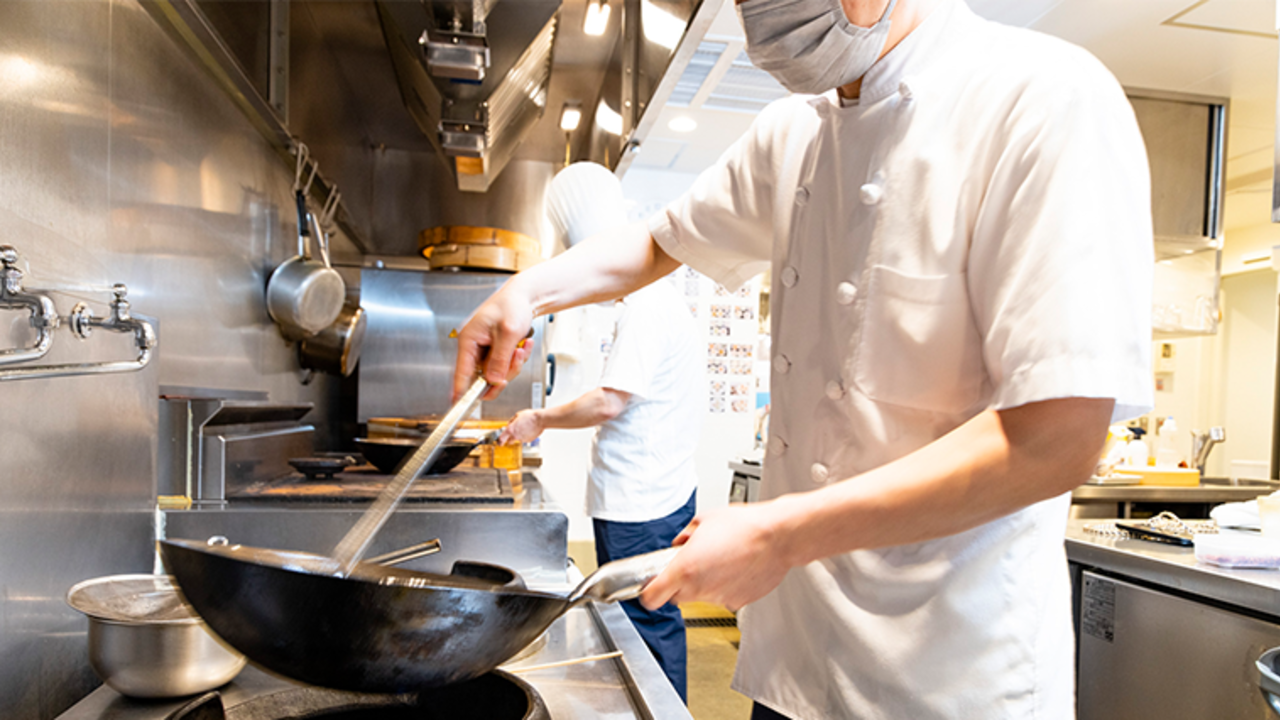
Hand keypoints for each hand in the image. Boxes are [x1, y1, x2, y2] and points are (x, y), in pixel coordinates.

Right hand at [453, 283, 534, 401]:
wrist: (525, 296)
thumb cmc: (512, 305)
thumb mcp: (508, 334)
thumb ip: (499, 360)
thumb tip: (493, 381)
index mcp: (469, 340)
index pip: (461, 372)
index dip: (460, 391)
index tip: (458, 406)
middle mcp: (474, 346)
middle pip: (483, 377)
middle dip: (504, 372)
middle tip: (516, 358)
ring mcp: (484, 350)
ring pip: (496, 374)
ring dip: (513, 364)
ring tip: (521, 347)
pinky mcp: (495, 352)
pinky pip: (504, 366)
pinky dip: (516, 359)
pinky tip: (522, 345)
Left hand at [499, 410, 543, 443]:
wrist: (540, 420)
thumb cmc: (530, 416)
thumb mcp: (517, 415)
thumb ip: (511, 421)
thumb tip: (509, 424)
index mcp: (511, 430)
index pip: (501, 439)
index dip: (499, 441)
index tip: (499, 442)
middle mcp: (516, 436)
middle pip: (509, 441)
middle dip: (510, 438)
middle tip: (513, 433)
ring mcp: (522, 439)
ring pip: (518, 439)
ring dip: (519, 436)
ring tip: (524, 428)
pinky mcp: (528, 440)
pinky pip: (525, 439)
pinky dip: (526, 436)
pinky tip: (529, 430)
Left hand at [639, 500, 792, 611]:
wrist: (778, 537)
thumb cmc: (745, 526)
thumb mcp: (703, 520)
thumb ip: (684, 536)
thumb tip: (679, 543)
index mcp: (685, 569)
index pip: (651, 598)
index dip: (647, 593)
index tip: (650, 586)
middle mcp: (699, 588)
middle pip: (674, 598)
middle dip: (677, 584)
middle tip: (691, 565)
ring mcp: (719, 598)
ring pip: (700, 597)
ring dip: (703, 583)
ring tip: (720, 561)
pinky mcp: (737, 602)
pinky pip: (722, 597)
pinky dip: (724, 587)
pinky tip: (734, 568)